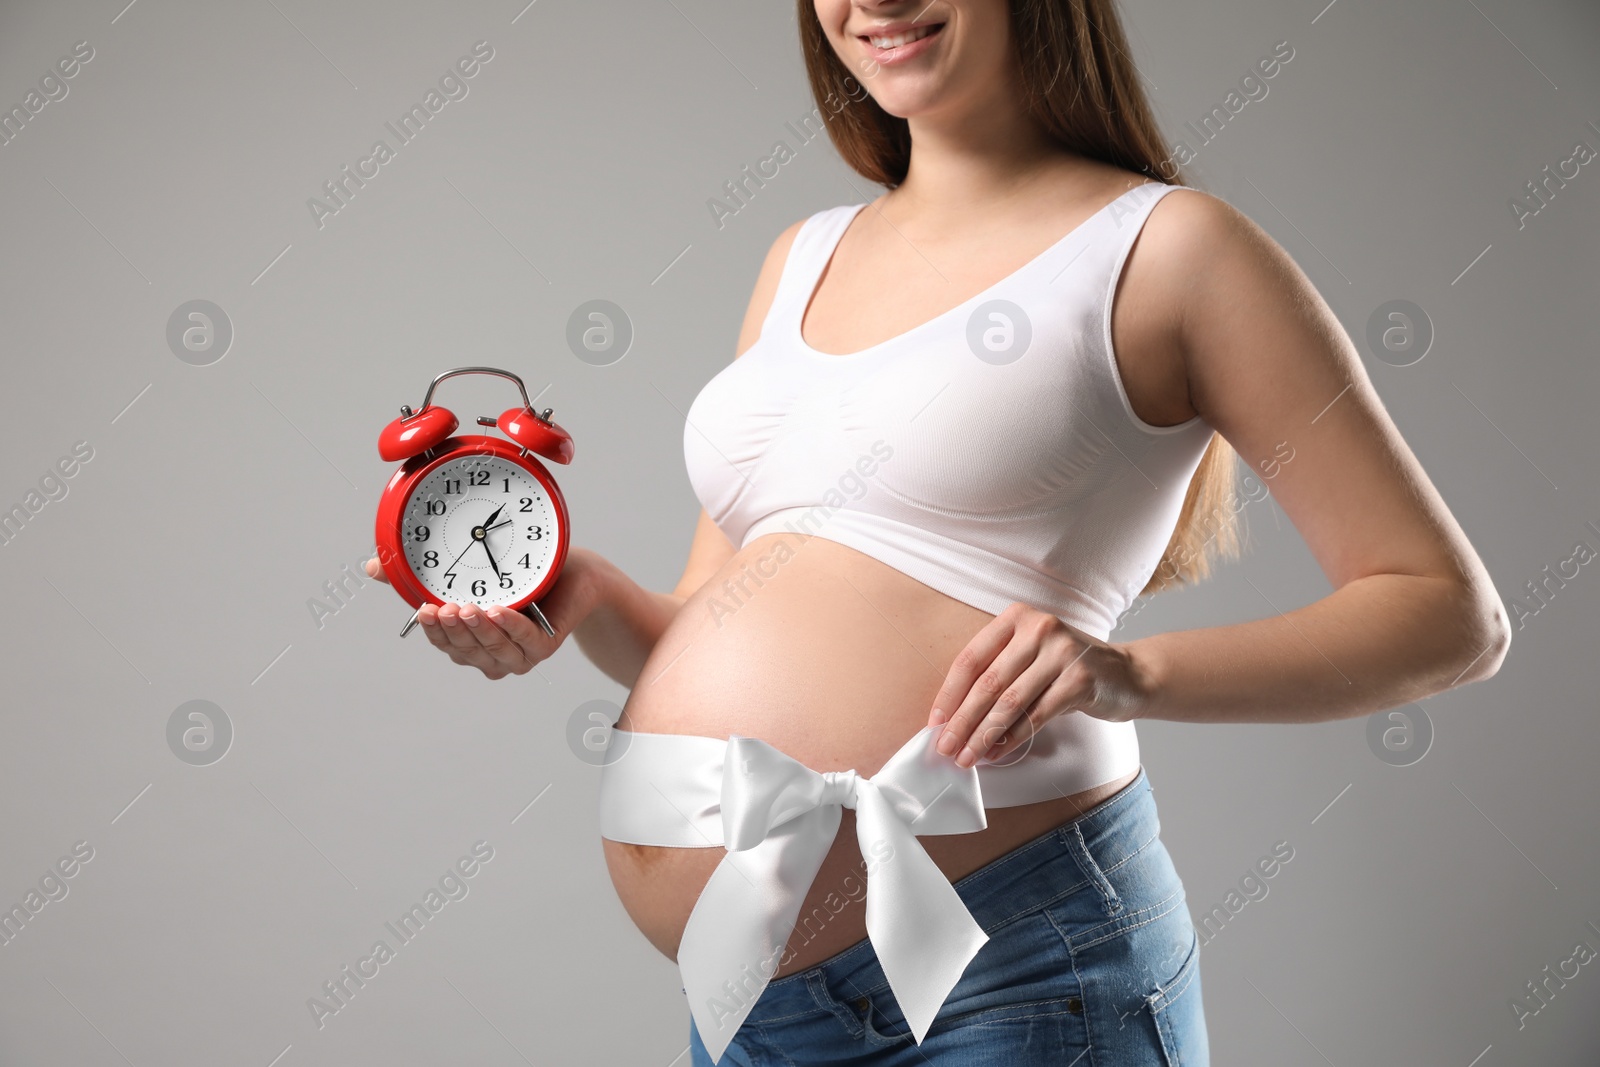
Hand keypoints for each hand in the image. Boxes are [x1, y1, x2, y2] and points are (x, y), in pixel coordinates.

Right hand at [363, 548, 601, 679]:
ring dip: (478, 631)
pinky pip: (525, 641)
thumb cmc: (519, 573)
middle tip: (441, 608)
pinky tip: (498, 611)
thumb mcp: (468, 568)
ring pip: (493, 650)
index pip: (444, 644)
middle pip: (465, 651)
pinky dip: (510, 627)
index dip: (432, 631)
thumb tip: (373, 567)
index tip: (422, 610)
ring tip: (466, 607)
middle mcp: (491, 654)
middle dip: (452, 631)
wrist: (571, 570)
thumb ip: (421, 573)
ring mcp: (519, 654)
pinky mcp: (545, 646)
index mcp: (470, 641)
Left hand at [928, 603, 1150, 767]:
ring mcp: (1062, 652)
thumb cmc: (1066, 669)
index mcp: (1017, 618)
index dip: (949, 693)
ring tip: (968, 756)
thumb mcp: (1030, 659)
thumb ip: (996, 676)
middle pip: (987, 683)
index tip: (934, 722)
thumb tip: (953, 719)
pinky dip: (1013, 738)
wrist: (1127, 675)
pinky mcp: (1080, 679)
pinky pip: (1036, 715)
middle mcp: (1039, 628)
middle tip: (946, 748)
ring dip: (983, 735)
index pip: (971, 658)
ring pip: (1009, 702)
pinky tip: (997, 753)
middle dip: (962, 721)